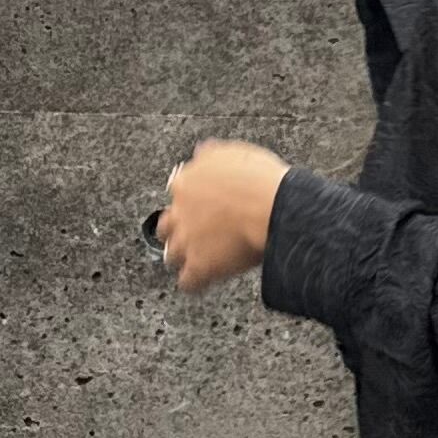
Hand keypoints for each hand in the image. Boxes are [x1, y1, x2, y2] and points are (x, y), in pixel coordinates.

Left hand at [156, 139, 289, 292]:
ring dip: (182, 258)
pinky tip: (202, 283)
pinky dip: (194, 284)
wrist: (271, 206)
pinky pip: (188, 282)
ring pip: (171, 255)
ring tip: (194, 262)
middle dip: (177, 232)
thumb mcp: (233, 153)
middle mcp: (181, 211)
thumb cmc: (259, 180)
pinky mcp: (200, 265)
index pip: (177, 194)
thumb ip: (211, 156)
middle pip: (166, 226)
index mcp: (187, 183)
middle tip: (192, 235)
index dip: (190, 203)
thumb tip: (201, 154)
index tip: (201, 208)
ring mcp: (188, 240)